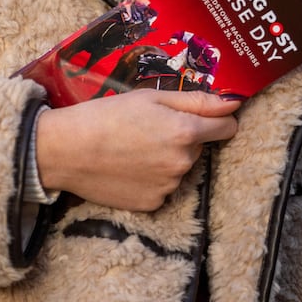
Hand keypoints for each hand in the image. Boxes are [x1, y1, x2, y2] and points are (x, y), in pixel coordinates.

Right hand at [35, 88, 239, 211]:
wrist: (67, 150)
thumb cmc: (107, 115)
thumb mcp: (151, 97)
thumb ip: (196, 101)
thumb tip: (233, 103)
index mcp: (185, 132)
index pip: (226, 128)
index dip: (219, 119)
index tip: (208, 116)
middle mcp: (183, 163)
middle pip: (198, 147)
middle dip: (182, 137)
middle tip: (148, 128)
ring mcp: (168, 187)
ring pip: (179, 167)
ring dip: (165, 158)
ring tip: (132, 147)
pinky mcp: (152, 205)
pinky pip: (162, 187)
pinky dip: (151, 178)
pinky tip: (128, 167)